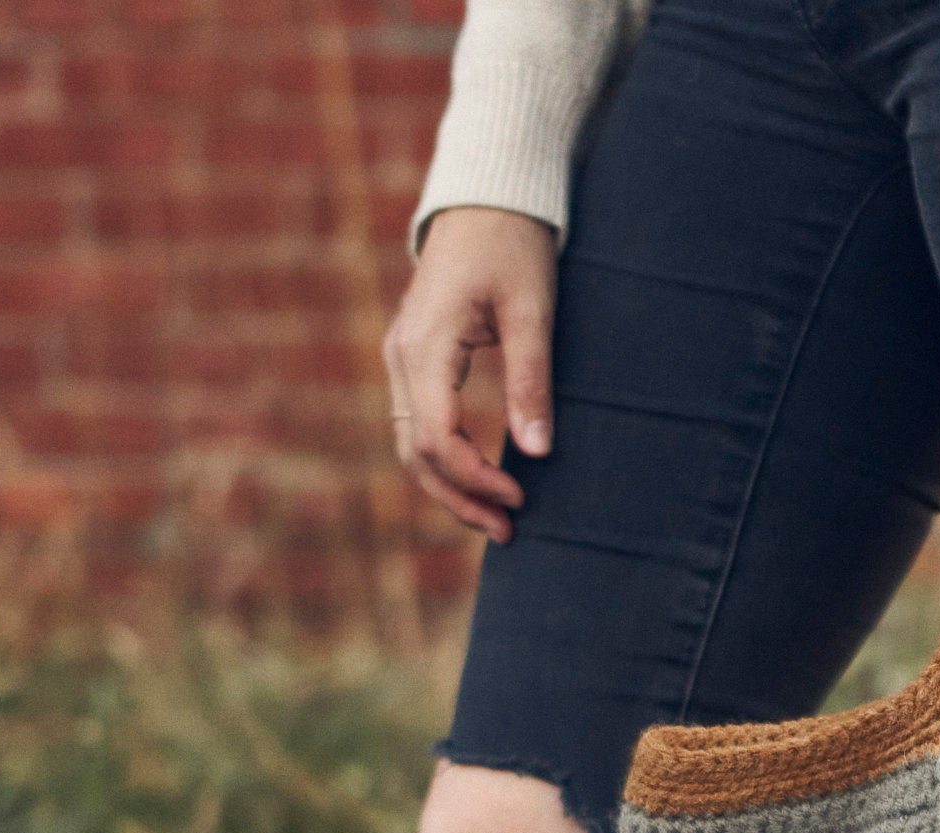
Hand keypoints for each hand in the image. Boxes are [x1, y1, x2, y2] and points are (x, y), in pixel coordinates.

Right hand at [382, 207, 558, 541]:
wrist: (486, 195)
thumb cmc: (513, 243)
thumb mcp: (532, 310)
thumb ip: (531, 379)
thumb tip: (538, 450)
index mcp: (425, 346)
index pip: (436, 437)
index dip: (475, 478)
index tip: (520, 497)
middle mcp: (401, 356)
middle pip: (414, 452)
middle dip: (459, 497)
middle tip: (509, 530)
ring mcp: (402, 357)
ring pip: (410, 442)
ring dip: (449, 485)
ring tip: (497, 517)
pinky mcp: (414, 357)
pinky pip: (418, 421)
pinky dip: (445, 458)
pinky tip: (480, 477)